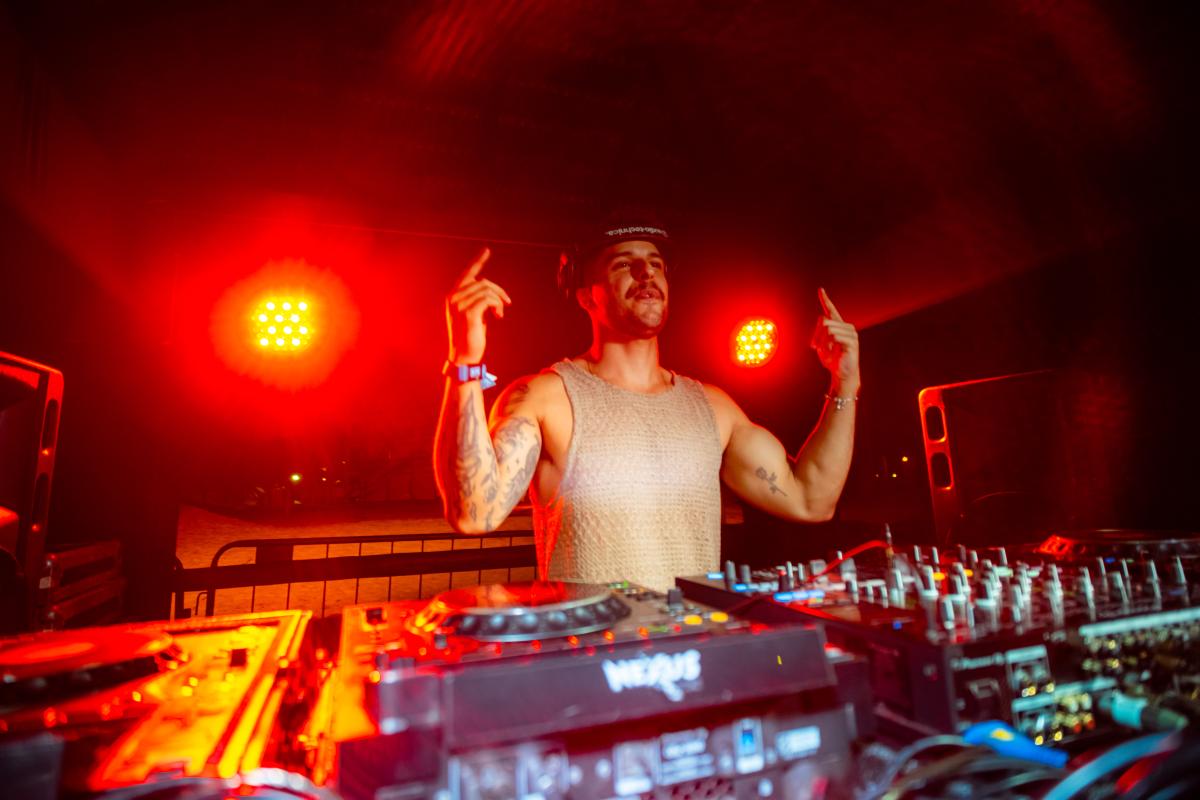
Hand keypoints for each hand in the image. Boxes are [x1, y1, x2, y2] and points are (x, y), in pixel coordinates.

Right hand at [446, 247, 511, 363]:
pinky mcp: (468, 313)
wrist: (463, 356)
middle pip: (483, 282)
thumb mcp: (474, 314)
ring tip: (499, 314)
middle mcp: (453, 298)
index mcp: (453, 296)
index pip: (467, 274)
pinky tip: (498, 315)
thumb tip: (490, 291)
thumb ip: (478, 300)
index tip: (487, 250)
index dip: (478, 261)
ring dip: (498, 301)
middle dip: (498, 291)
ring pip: (487, 290)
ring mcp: (459, 305)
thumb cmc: (471, 336)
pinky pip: (488, 299)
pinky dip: (497, 305)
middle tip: (506, 303)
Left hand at [810, 288, 859, 391]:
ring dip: (822, 342)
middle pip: (824, 321)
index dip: (825, 300)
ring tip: (824, 352)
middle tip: (814, 347)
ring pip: (828, 329)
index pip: (831, 310)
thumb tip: (822, 322)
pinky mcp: (852, 341)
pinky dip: (828, 346)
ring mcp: (851, 334)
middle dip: (816, 334)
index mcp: (838, 327)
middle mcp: (846, 327)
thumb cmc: (832, 361)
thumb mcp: (821, 346)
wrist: (842, 374)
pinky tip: (832, 354)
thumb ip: (820, 334)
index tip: (820, 290)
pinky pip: (834, 336)